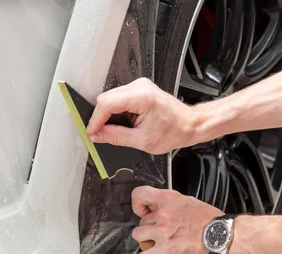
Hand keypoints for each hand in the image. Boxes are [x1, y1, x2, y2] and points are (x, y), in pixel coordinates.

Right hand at [86, 78, 202, 154]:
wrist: (190, 124)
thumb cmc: (174, 131)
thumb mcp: (141, 141)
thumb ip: (115, 137)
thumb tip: (97, 135)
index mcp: (142, 98)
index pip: (107, 103)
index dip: (96, 120)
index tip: (92, 132)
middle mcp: (140, 87)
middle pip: (106, 98)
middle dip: (99, 117)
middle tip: (98, 134)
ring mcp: (139, 86)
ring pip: (110, 97)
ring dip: (107, 114)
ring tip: (111, 129)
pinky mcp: (139, 89)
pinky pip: (118, 98)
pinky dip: (114, 111)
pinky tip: (120, 122)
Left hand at [131, 186, 223, 253]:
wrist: (222, 234)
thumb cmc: (210, 220)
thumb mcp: (189, 201)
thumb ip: (172, 204)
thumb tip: (162, 207)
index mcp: (168, 200)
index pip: (139, 194)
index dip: (138, 204)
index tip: (143, 211)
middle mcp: (163, 214)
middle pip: (141, 221)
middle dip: (149, 227)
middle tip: (159, 231)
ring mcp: (162, 232)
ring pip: (138, 235)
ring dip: (145, 240)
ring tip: (155, 242)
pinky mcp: (165, 249)